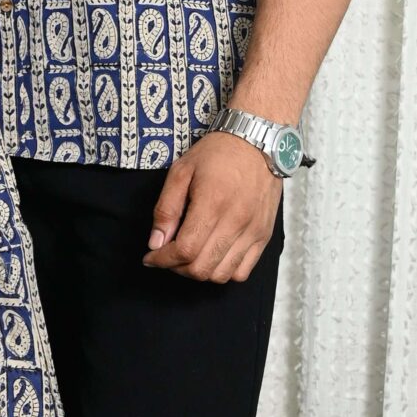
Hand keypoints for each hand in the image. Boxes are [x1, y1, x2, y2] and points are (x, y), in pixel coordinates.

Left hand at [144, 132, 279, 283]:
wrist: (258, 141)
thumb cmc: (217, 153)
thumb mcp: (181, 171)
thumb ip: (166, 209)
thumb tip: (155, 243)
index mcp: (213, 204)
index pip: (185, 250)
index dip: (162, 260)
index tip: (151, 256)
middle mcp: (236, 222)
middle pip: (201, 268)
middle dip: (177, 268)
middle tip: (168, 255)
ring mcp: (253, 231)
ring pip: (221, 274)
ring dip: (199, 272)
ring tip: (190, 256)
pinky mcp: (264, 236)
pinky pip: (243, 271)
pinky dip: (223, 271)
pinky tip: (213, 256)